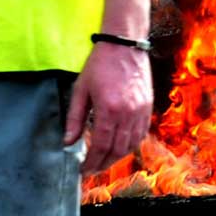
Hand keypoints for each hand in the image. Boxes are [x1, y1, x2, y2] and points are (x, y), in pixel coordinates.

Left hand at [63, 42, 153, 174]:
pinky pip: (141, 134)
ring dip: (117, 157)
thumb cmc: (99, 65)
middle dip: (103, 164)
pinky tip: (120, 147)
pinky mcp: (148, 107)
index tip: (82, 170)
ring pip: (131, 145)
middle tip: (91, 170)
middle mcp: (127, 113)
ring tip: (104, 161)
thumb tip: (68, 142)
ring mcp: (140, 111)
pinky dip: (131, 145)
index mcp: (108, 110)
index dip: (91, 162)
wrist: (124, 45)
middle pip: (116, 150)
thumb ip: (74, 119)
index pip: (100, 146)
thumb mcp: (81, 90)